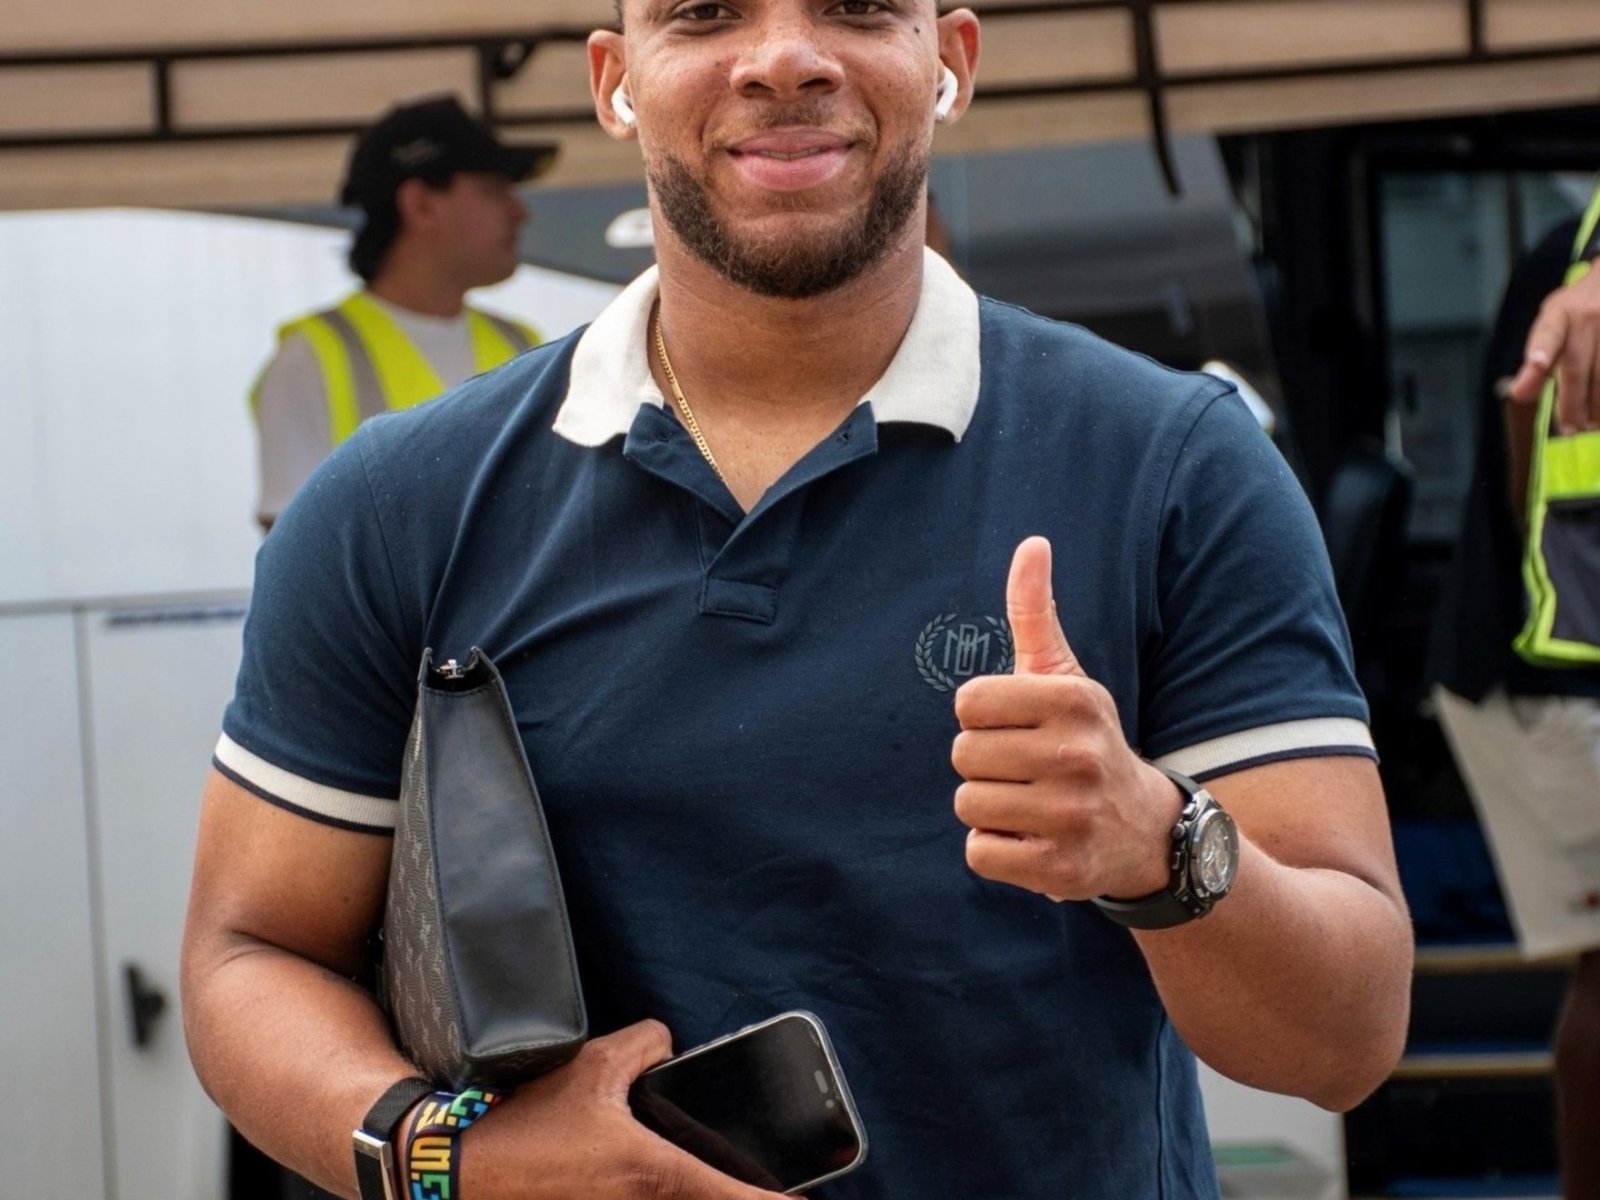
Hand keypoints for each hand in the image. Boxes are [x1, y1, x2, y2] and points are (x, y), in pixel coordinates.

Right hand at [458, 1021, 786, 1199]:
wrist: (457, 1170)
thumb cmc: (525, 1120)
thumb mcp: (594, 1064)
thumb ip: (647, 1043)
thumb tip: (669, 1045)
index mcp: (652, 1173)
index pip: (735, 1198)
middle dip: (736, 1197)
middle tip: (761, 1187)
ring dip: (697, 1195)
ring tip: (714, 1179)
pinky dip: (663, 1196)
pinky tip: (660, 1184)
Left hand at [952, 537, 1181, 901]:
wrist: (1144, 829)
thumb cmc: (1084, 739)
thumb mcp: (1066, 676)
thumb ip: (1036, 613)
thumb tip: (1031, 544)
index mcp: (1073, 700)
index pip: (969, 702)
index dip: (983, 717)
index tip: (1019, 727)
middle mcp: (1077, 756)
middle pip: (963, 755)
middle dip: (984, 764)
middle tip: (1026, 769)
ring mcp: (1071, 815)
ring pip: (968, 804)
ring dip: (988, 808)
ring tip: (1030, 804)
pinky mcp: (1060, 868)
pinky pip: (980, 853)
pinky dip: (996, 849)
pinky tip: (1031, 838)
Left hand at [1506, 263, 1599, 432]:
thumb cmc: (1576, 310)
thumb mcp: (1551, 323)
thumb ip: (1536, 359)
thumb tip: (1518, 395)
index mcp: (1560, 313)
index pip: (1548, 333)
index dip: (1541, 349)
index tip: (1536, 363)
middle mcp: (1588, 317)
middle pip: (1578, 367)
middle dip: (1573, 401)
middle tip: (1570, 427)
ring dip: (1599, 403)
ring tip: (1592, 424)